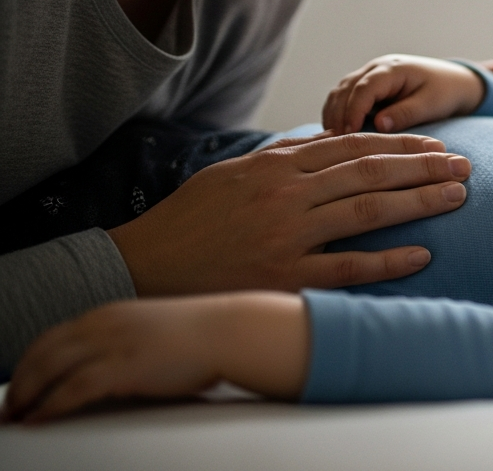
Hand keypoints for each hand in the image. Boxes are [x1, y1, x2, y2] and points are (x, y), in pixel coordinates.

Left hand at [2, 293, 307, 423]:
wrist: (230, 332)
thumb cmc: (201, 335)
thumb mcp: (153, 330)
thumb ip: (126, 341)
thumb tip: (110, 365)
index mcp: (110, 314)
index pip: (53, 336)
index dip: (29, 362)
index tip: (20, 384)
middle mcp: (104, 323)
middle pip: (42, 352)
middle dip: (19, 381)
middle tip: (9, 408)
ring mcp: (112, 343)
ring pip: (48, 369)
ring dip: (25, 396)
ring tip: (17, 417)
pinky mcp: (123, 367)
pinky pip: (71, 389)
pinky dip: (48, 405)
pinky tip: (39, 418)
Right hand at [107, 132, 469, 295]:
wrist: (144, 265)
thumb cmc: (191, 218)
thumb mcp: (234, 172)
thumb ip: (284, 157)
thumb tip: (327, 140)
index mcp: (277, 164)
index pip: (352, 146)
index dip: (400, 144)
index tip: (436, 144)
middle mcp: (286, 195)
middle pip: (370, 173)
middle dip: (424, 166)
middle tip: (465, 164)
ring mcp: (287, 236)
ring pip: (367, 212)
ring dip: (418, 202)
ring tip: (457, 196)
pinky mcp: (284, 278)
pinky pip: (347, 269)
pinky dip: (388, 262)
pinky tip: (423, 255)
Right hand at [323, 55, 492, 134]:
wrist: (454, 81)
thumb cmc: (446, 92)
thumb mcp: (431, 104)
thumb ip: (406, 113)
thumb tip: (379, 125)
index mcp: (393, 69)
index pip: (364, 88)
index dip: (353, 110)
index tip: (347, 134)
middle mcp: (376, 68)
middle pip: (345, 89)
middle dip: (337, 115)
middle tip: (331, 144)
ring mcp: (368, 76)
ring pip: (340, 93)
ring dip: (333, 115)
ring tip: (329, 143)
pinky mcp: (366, 88)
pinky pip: (344, 99)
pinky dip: (337, 115)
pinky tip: (335, 137)